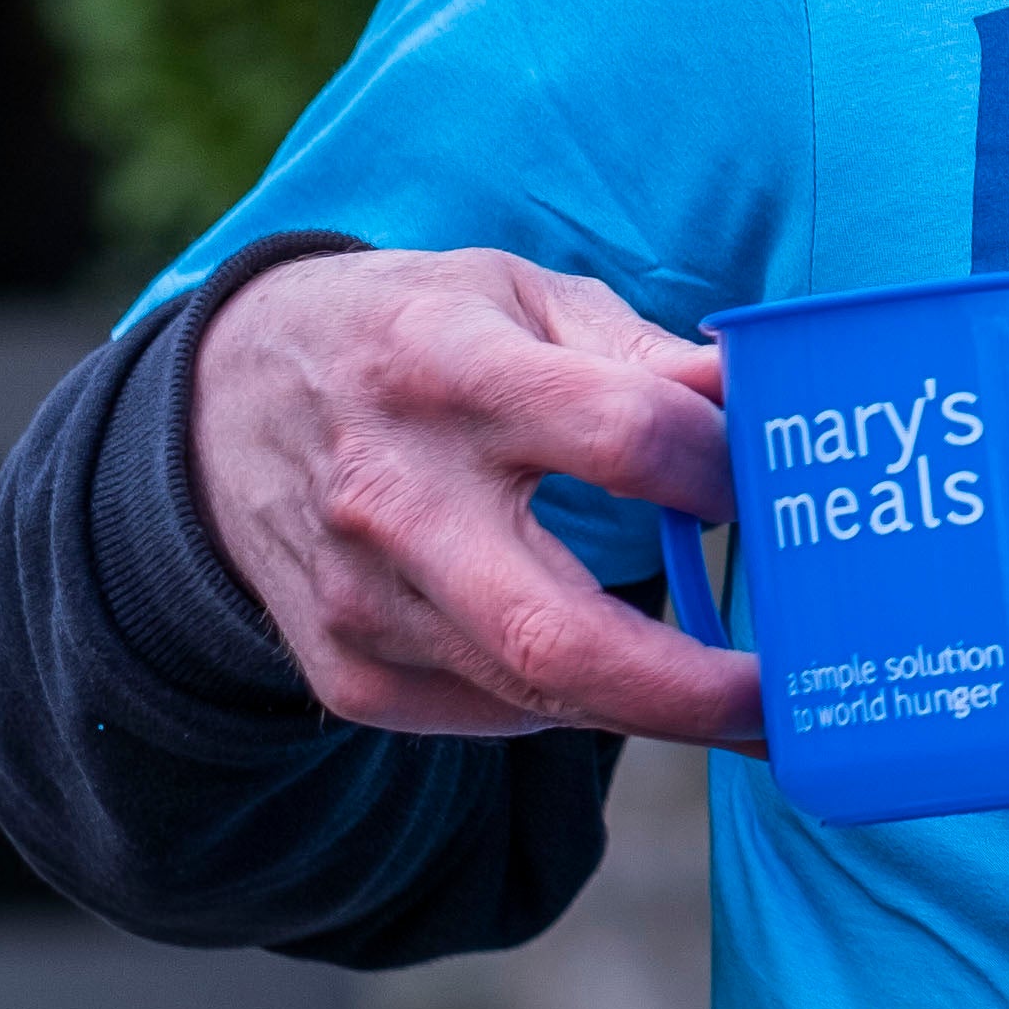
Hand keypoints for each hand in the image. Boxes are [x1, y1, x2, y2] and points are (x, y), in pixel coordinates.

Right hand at [188, 247, 760, 747]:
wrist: (218, 409)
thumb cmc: (409, 336)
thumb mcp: (515, 294)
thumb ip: (641, 353)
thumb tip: (762, 401)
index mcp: (447, 369)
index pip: (620, 435)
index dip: (715, 467)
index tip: (763, 485)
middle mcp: (392, 497)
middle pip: (558, 632)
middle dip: (692, 689)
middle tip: (791, 700)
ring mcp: (361, 602)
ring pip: (534, 693)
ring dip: (657, 707)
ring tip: (745, 700)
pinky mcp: (349, 675)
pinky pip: (493, 714)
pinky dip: (573, 697)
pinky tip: (620, 670)